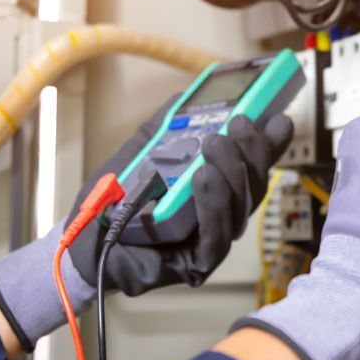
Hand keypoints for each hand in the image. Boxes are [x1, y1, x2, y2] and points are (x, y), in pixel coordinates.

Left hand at [66, 110, 292, 294]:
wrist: (82, 238)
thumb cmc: (113, 200)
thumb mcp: (142, 151)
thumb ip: (166, 126)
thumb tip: (188, 95)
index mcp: (214, 188)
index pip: (251, 165)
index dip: (267, 142)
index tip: (277, 117)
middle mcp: (219, 215)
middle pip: (253, 185)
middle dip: (253, 152)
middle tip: (240, 124)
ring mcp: (210, 241)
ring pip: (240, 208)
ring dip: (232, 172)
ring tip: (215, 144)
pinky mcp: (196, 264)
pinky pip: (216, 236)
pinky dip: (214, 204)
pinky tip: (204, 177)